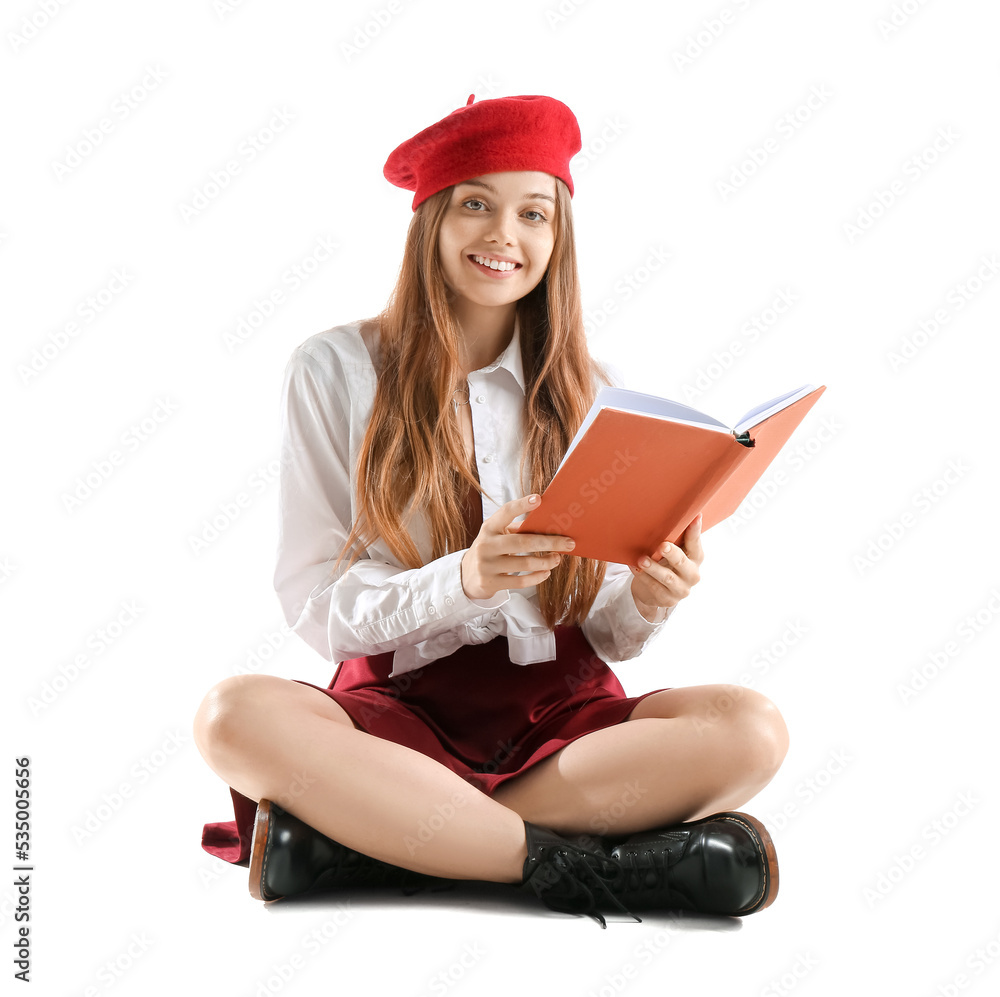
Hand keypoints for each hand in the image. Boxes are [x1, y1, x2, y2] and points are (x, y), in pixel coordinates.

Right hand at [460, 494, 575, 600]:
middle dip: (549, 542)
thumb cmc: (490, 551)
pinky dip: (537, 577)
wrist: (468, 576)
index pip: (506, 512)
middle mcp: (486, 544)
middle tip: (568, 543)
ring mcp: (487, 565)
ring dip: (546, 561)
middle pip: (523, 542)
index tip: (538, 499)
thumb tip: (548, 526)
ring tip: (556, 559)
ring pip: (524, 563)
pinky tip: (546, 572)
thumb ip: (516, 529)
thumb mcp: (496, 536)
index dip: (522, 505)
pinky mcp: (490, 583)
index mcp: (489, 527)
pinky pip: (520, 581)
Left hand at [628, 514, 703, 622]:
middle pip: (683, 562)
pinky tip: (634, 568)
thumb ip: (674, 538)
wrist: (654, 591)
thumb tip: (667, 513)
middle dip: (672, 554)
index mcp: (695, 558)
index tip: (695, 517)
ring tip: (642, 559)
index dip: (695, 531)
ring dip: (654, 568)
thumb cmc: (665, 564)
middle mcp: (692, 574)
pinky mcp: (668, 600)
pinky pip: (655, 588)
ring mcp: (681, 589)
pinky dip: (643, 577)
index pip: (696, 543)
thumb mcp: (672, 552)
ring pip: (667, 577)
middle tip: (662, 545)